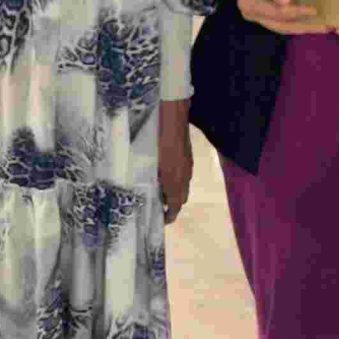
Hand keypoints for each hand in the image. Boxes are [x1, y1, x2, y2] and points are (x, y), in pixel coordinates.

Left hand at [158, 105, 192, 225]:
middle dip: (172, 205)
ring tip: (160, 190)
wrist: (173, 117)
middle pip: (181, 198)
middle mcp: (184, 176)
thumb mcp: (150, 162)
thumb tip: (151, 191)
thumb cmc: (157, 139)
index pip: (175, 205)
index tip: (162, 221)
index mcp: (175, 180)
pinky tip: (166, 174)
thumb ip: (152, 178)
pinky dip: (177, 180)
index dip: (170, 215)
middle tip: (158, 206)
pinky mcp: (188, 157)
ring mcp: (188, 166)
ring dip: (174, 192)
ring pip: (183, 186)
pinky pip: (184, 175)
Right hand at [232, 0, 325, 35]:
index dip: (295, 12)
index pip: (276, 12)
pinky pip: (287, 20)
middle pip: (282, 25)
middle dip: (304, 26)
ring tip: (325, 26)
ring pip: (286, 26)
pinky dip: (302, 20)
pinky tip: (317, 20)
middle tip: (325, 27)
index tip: (314, 10)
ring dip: (306, 26)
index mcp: (250, 4)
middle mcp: (254, 14)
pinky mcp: (271, 13)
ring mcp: (262, 16)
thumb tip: (287, 2)